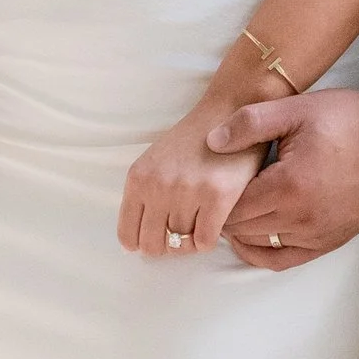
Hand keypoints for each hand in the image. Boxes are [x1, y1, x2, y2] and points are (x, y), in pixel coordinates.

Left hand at [118, 106, 263, 258]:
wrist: (230, 111)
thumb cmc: (194, 140)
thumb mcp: (155, 162)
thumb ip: (144, 196)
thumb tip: (135, 243)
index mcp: (138, 178)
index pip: (128, 236)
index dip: (142, 244)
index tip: (157, 239)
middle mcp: (159, 186)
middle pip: (153, 247)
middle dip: (166, 246)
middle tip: (181, 234)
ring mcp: (188, 192)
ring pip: (180, 246)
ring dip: (190, 242)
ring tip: (199, 225)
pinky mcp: (218, 196)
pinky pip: (205, 242)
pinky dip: (208, 240)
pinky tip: (214, 224)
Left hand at [215, 88, 358, 267]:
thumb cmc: (350, 120)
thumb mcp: (297, 108)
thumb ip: (249, 123)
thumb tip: (212, 142)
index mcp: (288, 187)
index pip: (232, 209)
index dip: (213, 199)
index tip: (207, 184)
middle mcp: (301, 219)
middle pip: (243, 230)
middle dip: (223, 215)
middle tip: (212, 198)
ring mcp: (318, 234)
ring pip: (261, 247)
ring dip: (242, 232)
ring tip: (232, 212)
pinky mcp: (331, 241)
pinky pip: (286, 259)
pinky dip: (264, 252)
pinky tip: (254, 239)